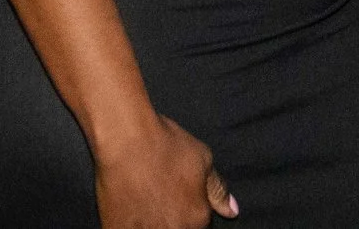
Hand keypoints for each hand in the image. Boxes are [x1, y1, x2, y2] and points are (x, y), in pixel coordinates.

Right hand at [93, 113, 235, 226]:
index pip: (198, 225)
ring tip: (143, 202)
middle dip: (170, 218)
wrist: (126, 139)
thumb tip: (232, 211)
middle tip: (157, 197)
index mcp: (198, 218)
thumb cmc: (165, 144)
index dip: (187, 211)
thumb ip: (217, 190)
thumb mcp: (202, 159)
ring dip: (151, 222)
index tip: (175, 198)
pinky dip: (130, 223)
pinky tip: (129, 208)